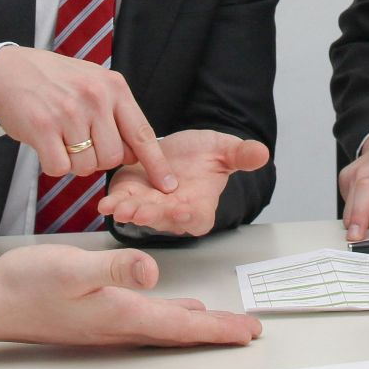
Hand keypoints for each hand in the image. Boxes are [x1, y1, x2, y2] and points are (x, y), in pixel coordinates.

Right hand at [0, 46, 176, 193]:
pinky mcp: (42, 127)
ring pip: (86, 166)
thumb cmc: (55, 82)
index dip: (156, 164)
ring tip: (62, 140)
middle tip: (82, 143)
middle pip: (113, 158)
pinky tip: (47, 146)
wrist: (9, 70)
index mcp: (113, 87)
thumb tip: (137, 153)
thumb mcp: (94, 83)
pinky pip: (59, 168)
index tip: (167, 186)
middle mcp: (95, 98)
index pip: (142, 133)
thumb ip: (117, 113)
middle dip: (99, 160)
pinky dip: (54, 165)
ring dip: (74, 163)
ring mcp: (69, 112)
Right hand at [0, 245, 261, 347]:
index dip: (217, 328)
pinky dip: (168, 317)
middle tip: (247, 331)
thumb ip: (114, 269)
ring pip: (163, 326)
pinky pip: (144, 320)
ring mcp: (106, 323)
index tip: (248, 330)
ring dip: (195, 326)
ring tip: (221, 324)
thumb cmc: (27, 284)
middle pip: (178, 331)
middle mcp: (118, 324)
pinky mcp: (96, 315)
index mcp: (120, 313)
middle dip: (216, 332)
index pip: (180, 325)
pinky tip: (174, 310)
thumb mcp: (73, 267)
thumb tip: (152, 272)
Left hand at [97, 129, 270, 235]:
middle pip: (164, 220)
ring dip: (129, 212)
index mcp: (199, 207)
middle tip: (142, 211)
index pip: (196, 218)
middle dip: (152, 215)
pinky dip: (113, 204)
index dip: (189, 216)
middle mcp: (173, 213)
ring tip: (120, 208)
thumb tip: (263, 152)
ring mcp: (149, 207)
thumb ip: (241, 155)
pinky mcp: (129, 196)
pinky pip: (120, 203)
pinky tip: (105, 204)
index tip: (183, 210)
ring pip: (140, 214)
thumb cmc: (202, 154)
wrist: (176, 148)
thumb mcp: (224, 149)